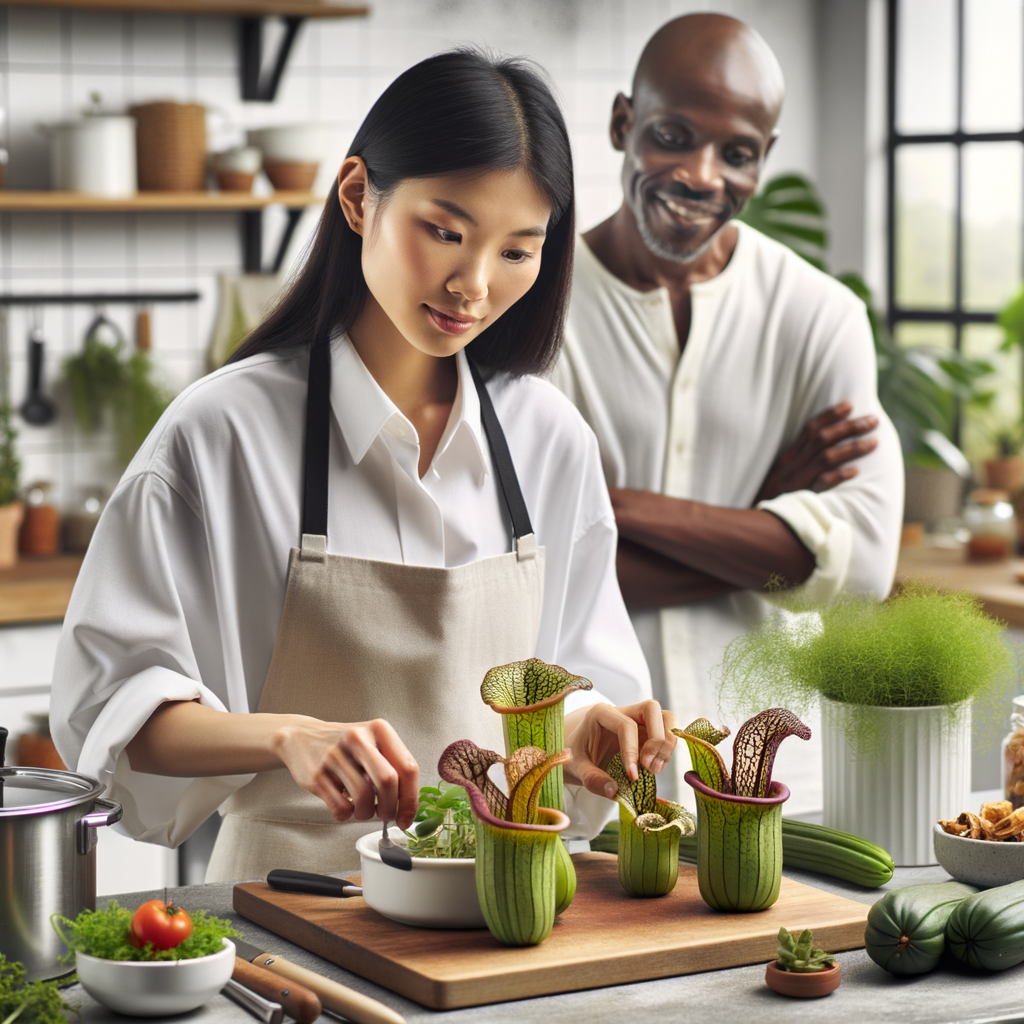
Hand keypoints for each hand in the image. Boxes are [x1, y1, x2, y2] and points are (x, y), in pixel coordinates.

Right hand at [272, 716, 418, 828]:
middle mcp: (357, 739)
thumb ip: (392, 766)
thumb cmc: (346, 747)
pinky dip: (346, 815)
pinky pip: (341, 808)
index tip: (407, 817)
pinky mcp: (317, 775)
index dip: (411, 799)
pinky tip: (345, 805)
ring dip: (367, 814)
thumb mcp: (372, 743)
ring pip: (364, 798)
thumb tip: (407, 805)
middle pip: (388, 781)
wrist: (302, 737)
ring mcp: (335, 756)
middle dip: (391, 808)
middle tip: (387, 816)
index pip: (407, 767)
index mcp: (379, 730)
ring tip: (363, 809)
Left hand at [563, 701, 676, 798]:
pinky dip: (666, 751)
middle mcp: (623, 712)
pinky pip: (666, 734)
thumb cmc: (574, 754)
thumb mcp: (575, 767)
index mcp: (601, 713)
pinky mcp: (647, 733)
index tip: (632, 776)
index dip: (632, 751)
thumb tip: (614, 792)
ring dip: (666, 744)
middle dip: (657, 739)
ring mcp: (637, 720)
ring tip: (654, 769)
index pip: (626, 725)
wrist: (576, 750)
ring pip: (665, 718)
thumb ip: (592, 779)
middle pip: (652, 709)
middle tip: (648, 766)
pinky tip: (654, 768)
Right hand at [755, 402, 878, 503]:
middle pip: (823, 438)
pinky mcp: (802, 497)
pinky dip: (839, 475)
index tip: (850, 405)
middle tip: (873, 420)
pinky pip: (822, 484)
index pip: (810, 428)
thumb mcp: (778, 474)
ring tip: (874, 442)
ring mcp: (797, 481)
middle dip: (850, 427)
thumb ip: (796, 461)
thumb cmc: (770, 497)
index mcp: (787, 457)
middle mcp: (793, 465)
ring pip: (827, 457)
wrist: (757, 520)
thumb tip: (821, 446)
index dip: (830, 415)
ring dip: (852, 448)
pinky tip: (855, 471)